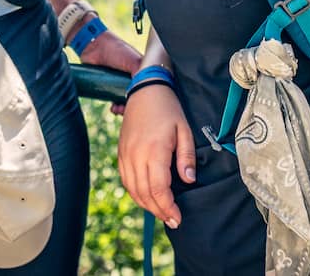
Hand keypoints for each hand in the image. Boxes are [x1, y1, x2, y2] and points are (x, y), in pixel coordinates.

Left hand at [79, 27, 142, 113]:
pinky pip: (113, 97)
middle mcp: (132, 76)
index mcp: (141, 70)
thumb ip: (141, 73)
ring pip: (124, 99)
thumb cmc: (115, 49)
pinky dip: (114, 105)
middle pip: (136, 95)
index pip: (146, 87)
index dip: (144, 98)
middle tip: (124, 110)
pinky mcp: (108, 84)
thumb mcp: (132, 61)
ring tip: (116, 110)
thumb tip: (144, 90)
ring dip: (122, 108)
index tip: (138, 105)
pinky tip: (112, 108)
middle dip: (131, 105)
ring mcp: (120, 81)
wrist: (94, 46)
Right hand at [117, 83, 195, 229]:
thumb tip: (188, 181)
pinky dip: (136, 193)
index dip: (167, 207)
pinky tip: (147, 197)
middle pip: (144, 193)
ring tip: (162, 212)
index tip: (178, 217)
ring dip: (146, 205)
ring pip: (133, 190)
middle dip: (159, 211)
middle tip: (172, 220)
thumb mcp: (184, 130)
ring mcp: (125, 155)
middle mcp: (136, 155)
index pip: (158, 188)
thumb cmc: (168, 109)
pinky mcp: (121, 153)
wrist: (145, 90)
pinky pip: (126, 180)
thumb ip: (186, 157)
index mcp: (154, 150)